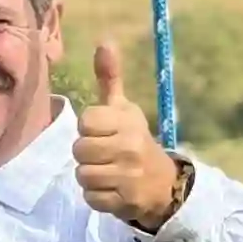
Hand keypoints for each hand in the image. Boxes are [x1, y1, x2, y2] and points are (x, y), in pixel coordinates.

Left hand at [72, 39, 185, 228]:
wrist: (163, 183)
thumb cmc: (134, 141)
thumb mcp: (124, 110)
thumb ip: (110, 78)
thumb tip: (104, 41)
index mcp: (128, 121)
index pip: (85, 121)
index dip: (89, 129)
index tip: (103, 133)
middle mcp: (130, 147)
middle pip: (79, 149)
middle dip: (87, 154)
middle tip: (104, 155)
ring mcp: (128, 175)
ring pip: (82, 174)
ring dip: (90, 177)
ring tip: (107, 173)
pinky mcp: (125, 201)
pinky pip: (91, 198)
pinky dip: (97, 197)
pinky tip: (111, 190)